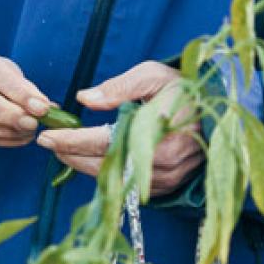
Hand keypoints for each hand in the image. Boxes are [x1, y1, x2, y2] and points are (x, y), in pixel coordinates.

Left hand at [36, 60, 203, 189]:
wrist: (217, 112)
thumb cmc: (183, 89)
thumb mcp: (153, 75)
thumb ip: (119, 87)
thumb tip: (84, 99)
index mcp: (159, 132)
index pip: (105, 142)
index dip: (73, 140)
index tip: (47, 135)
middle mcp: (163, 162)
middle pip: (105, 166)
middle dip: (72, 155)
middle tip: (48, 142)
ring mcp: (167, 179)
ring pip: (114, 180)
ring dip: (85, 166)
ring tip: (63, 150)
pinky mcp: (167, 187)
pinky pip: (127, 185)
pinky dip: (105, 174)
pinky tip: (89, 160)